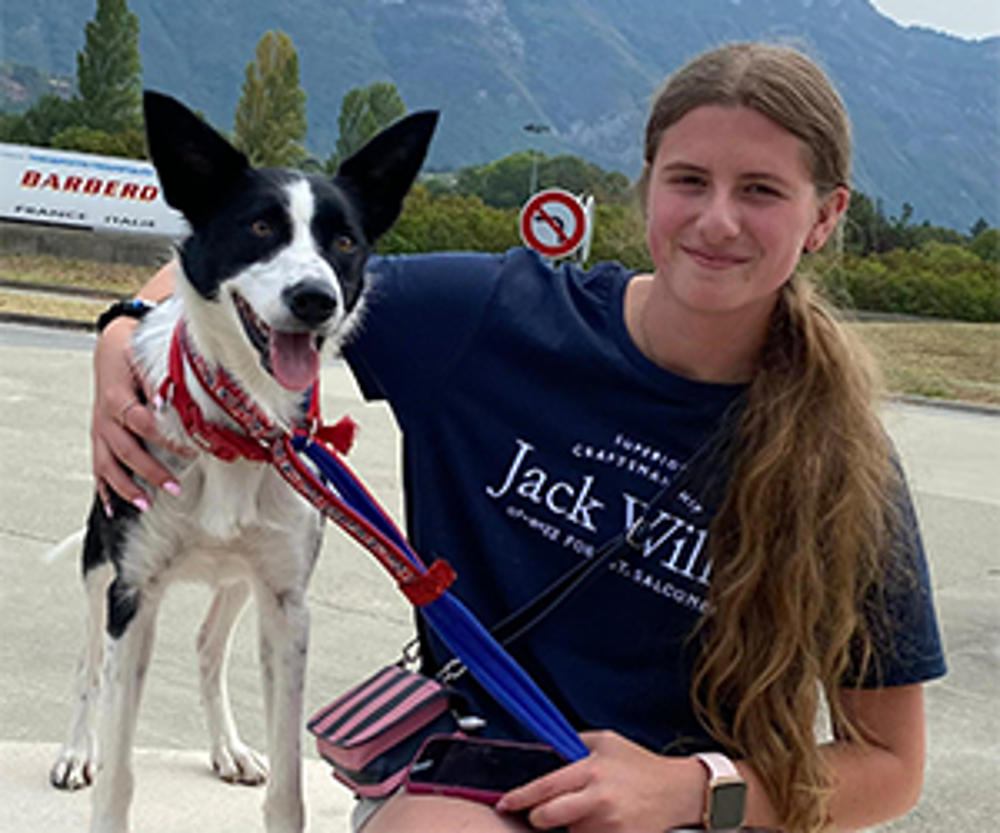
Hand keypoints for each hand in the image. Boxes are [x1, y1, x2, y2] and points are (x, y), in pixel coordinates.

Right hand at [92, 315, 190, 511]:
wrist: (110, 350)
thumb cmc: (129, 354)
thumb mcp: (143, 357)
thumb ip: (157, 380)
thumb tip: (167, 399)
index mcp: (116, 397)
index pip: (142, 423)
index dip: (165, 439)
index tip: (190, 450)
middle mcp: (104, 418)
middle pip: (125, 450)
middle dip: (150, 472)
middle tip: (174, 488)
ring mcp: (100, 430)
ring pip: (107, 464)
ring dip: (126, 487)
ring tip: (145, 504)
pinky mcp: (99, 438)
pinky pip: (98, 466)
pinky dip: (105, 488)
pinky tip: (114, 506)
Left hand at [496, 731, 705, 831]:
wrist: (679, 793)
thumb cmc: (641, 766)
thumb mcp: (606, 742)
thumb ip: (573, 744)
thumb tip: (545, 749)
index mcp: (592, 771)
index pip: (545, 787)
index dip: (520, 798)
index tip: (505, 804)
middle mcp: (598, 800)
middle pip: (548, 818)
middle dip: (539, 818)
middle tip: (544, 812)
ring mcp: (609, 827)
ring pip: (569, 832)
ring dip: (571, 825)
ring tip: (594, 811)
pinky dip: (589, 832)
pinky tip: (605, 821)